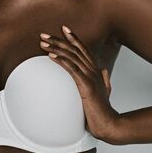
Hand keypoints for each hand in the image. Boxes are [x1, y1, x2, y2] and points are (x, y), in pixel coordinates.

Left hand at [39, 25, 119, 141]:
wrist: (108, 123)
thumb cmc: (102, 110)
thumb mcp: (103, 92)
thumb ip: (103, 80)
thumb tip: (103, 70)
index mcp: (95, 71)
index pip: (83, 50)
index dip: (74, 38)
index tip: (63, 29)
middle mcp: (93, 71)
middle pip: (75, 50)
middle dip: (58, 40)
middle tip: (44, 34)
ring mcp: (90, 78)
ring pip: (72, 57)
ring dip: (56, 48)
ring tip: (43, 43)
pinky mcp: (86, 86)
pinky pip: (72, 70)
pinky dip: (61, 61)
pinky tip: (51, 56)